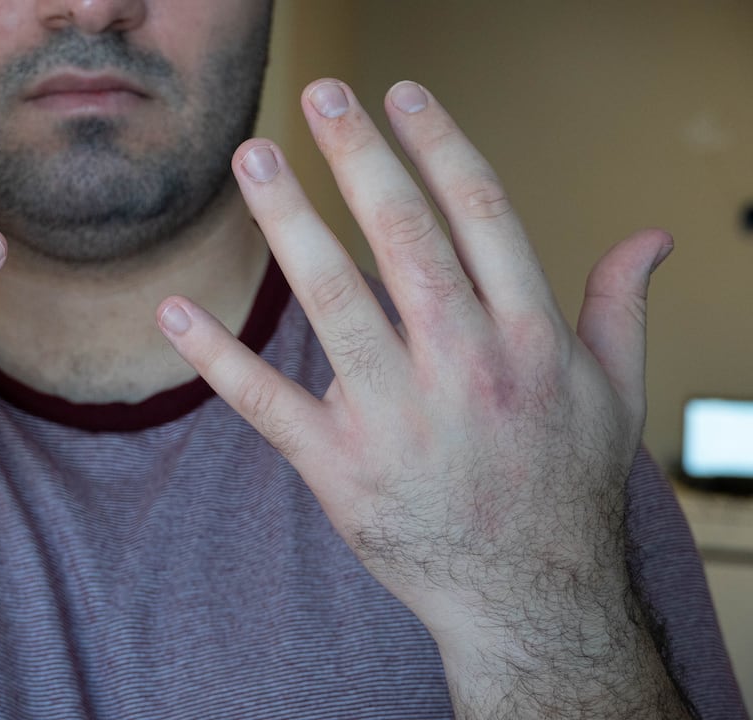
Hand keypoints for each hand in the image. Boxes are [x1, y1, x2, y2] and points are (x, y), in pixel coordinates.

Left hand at [158, 80, 684, 714]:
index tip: (400, 95)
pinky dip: (218, 358)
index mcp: (530, 337)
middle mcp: (466, 366)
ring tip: (254, 156)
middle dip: (361, 158)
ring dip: (289, 224)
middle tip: (320, 96)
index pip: (481, 214)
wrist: (530, 599)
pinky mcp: (341, 468)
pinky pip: (268, 403)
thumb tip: (652, 237)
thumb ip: (619, 307)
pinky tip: (175, 309)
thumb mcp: (614, 395)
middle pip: (405, 238)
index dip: (438, 144)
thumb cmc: (565, 489)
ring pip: (335, 302)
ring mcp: (398, 418)